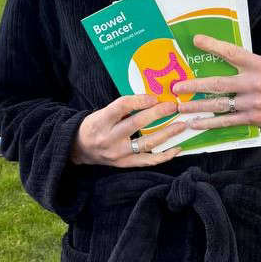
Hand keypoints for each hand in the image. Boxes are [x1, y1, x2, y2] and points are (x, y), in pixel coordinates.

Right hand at [70, 94, 185, 166]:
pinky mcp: (125, 164)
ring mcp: (118, 153)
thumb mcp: (101, 113)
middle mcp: (109, 138)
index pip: (121, 106)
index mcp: (101, 121)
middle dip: (158, 114)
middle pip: (137, 124)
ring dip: (167, 133)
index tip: (154, 97)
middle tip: (174, 106)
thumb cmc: (94, 126)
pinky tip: (177, 148)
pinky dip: (164, 155)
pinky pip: (148, 161)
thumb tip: (151, 100)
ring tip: (181, 125)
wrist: (79, 149)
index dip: (139, 101)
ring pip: (146, 143)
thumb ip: (123, 108)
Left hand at [170, 35, 260, 129]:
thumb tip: (215, 53)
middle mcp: (254, 83)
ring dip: (197, 107)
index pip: (232, 53)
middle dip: (195, 85)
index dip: (214, 45)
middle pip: (219, 83)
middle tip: (177, 87)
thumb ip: (241, 62)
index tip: (196, 40)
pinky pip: (227, 121)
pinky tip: (195, 124)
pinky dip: (209, 123)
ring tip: (181, 107)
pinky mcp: (252, 118)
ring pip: (220, 104)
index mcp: (257, 65)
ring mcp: (253, 102)